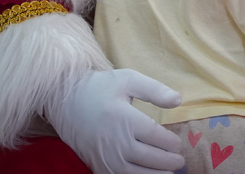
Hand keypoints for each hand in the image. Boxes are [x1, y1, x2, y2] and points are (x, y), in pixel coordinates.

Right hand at [45, 69, 184, 173]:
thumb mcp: (128, 79)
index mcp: (124, 119)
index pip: (156, 137)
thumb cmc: (99, 87)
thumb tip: (178, 100)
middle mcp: (115, 141)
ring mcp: (105, 156)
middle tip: (179, 161)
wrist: (64, 100)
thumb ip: (155, 90)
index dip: (171, 142)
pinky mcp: (96, 165)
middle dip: (169, 162)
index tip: (177, 143)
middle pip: (149, 158)